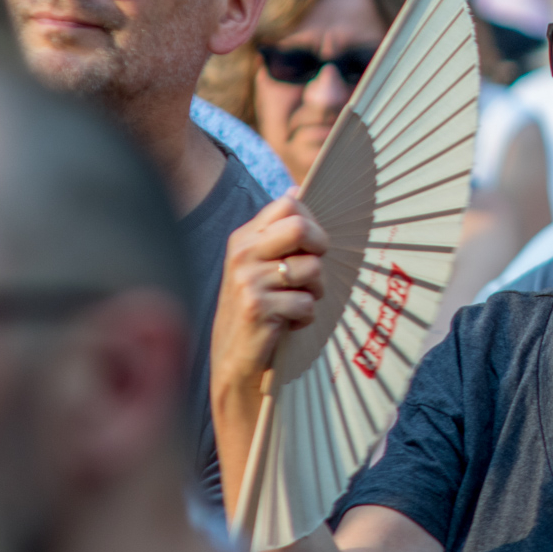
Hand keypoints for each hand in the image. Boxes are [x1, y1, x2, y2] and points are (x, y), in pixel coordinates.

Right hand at [212, 189, 328, 393]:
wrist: (232, 361)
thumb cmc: (256, 310)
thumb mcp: (258, 266)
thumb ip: (277, 232)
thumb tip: (296, 190)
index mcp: (244, 238)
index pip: (289, 204)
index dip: (312, 222)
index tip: (313, 246)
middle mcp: (243, 254)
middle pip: (301, 227)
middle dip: (320, 249)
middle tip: (312, 273)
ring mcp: (248, 281)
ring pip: (312, 269)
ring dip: (315, 291)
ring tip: (296, 303)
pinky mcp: (258, 308)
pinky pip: (307, 303)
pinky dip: (306, 317)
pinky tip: (288, 324)